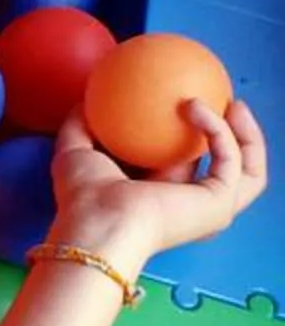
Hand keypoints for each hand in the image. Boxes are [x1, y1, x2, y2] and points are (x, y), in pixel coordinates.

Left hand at [47, 98, 266, 273]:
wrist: (98, 225)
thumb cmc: (82, 199)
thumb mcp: (76, 153)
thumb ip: (80, 126)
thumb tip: (86, 99)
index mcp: (161, 198)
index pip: (188, 166)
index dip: (194, 137)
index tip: (189, 101)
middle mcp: (191, 206)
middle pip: (229, 170)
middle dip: (236, 137)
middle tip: (226, 102)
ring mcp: (210, 208)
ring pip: (249, 170)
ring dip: (246, 135)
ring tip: (234, 103)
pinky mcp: (220, 203)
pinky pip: (232, 160)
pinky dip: (220, 131)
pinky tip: (197, 107)